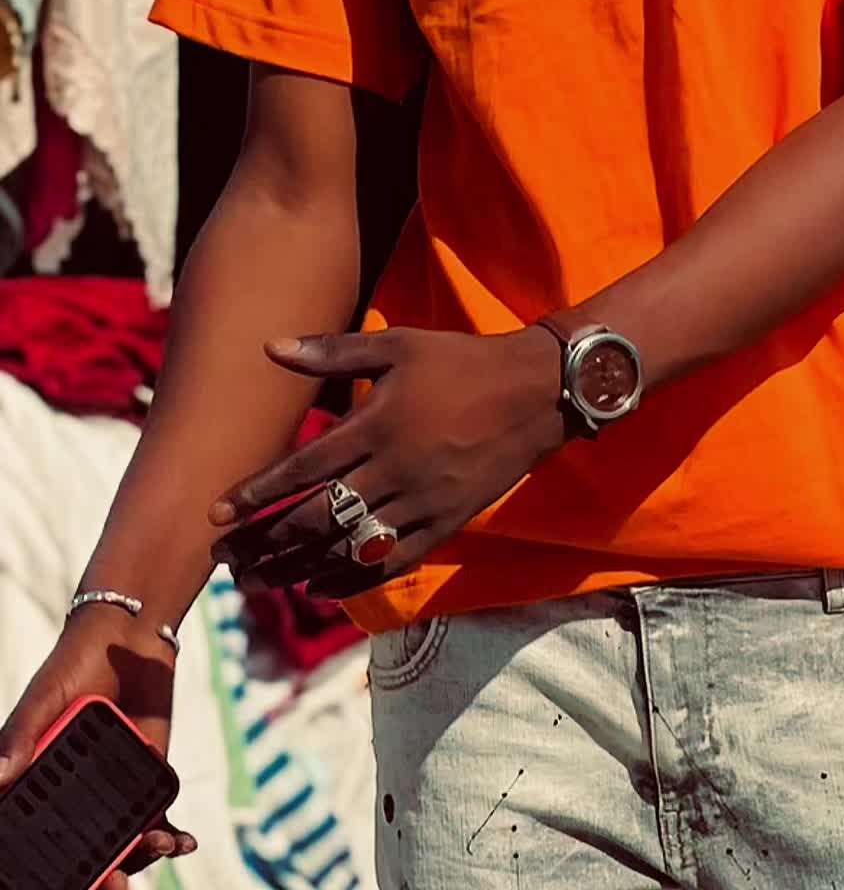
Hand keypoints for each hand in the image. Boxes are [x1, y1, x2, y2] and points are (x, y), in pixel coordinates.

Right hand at [0, 606, 195, 884]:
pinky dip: (169, 835)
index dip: (47, 869)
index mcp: (38, 784)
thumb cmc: (73, 663)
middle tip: (116, 882)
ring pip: (119, 844)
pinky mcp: (144, 777)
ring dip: (138, 858)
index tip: (69, 882)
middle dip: (100, 877)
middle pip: (82, 853)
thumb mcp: (44, 694)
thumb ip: (22, 733)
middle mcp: (72, 796)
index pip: (36, 839)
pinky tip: (182, 840)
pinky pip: (155, 817)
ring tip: (157, 847)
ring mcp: (110, 790)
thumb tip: (0, 777)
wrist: (129, 635)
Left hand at [209, 325, 564, 597]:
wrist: (534, 393)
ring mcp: (421, 502)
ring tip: (258, 581)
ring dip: (297, 567)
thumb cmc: (459, 362)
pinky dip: (351, 579)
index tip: (218, 511)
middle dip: (265, 541)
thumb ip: (333, 351)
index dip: (258, 492)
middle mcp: (394, 470)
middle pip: (317, 517)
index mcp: (377, 424)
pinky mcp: (444, 524)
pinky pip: (391, 562)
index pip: (304, 467)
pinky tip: (318, 588)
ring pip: (348, 546)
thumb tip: (271, 347)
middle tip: (225, 559)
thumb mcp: (398, 345)